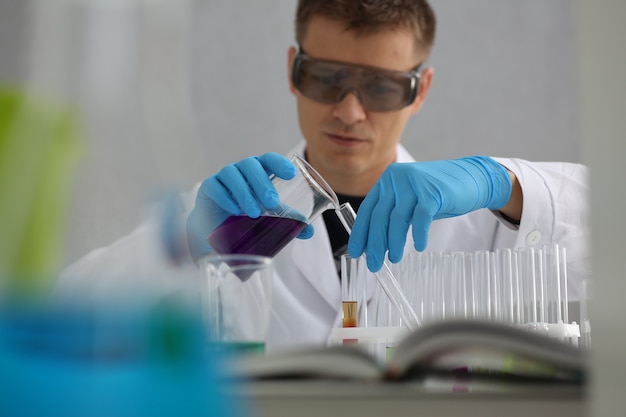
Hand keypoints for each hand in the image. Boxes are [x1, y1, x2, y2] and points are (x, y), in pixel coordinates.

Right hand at [186, 152, 313, 260]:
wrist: (218, 229)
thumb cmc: (247, 215)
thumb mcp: (269, 216)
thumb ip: (287, 220)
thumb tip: (308, 230)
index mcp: (259, 171)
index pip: (269, 160)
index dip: (279, 163)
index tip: (291, 174)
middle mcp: (241, 170)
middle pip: (251, 165)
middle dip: (263, 183)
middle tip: (272, 203)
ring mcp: (223, 176)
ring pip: (233, 174)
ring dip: (245, 193)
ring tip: (254, 213)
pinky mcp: (208, 188)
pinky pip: (215, 187)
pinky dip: (226, 198)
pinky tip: (235, 211)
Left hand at [347, 156, 511, 271]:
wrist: (472, 178)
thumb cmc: (438, 194)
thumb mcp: (409, 200)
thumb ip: (393, 214)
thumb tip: (375, 243)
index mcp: (387, 181)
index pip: (367, 209)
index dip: (360, 233)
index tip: (356, 252)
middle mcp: (397, 179)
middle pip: (380, 216)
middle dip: (375, 243)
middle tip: (373, 263)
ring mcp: (414, 184)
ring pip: (398, 219)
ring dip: (394, 243)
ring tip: (393, 258)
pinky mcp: (433, 192)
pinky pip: (420, 218)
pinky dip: (418, 235)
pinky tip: (418, 247)